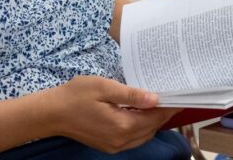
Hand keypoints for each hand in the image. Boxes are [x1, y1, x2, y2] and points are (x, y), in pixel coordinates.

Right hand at [48, 76, 180, 152]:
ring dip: (152, 121)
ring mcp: (113, 146)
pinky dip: (140, 127)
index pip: (153, 119)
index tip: (180, 96)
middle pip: (150, 129)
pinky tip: (140, 112)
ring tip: (158, 103)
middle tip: (171, 96)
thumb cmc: (77, 95)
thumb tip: (154, 98)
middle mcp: (120, 141)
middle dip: (162, 114)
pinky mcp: (107, 145)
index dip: (168, 108)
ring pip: (142, 136)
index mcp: (121, 126)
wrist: (52, 112)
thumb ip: (131, 94)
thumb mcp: (105, 87)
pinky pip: (132, 139)